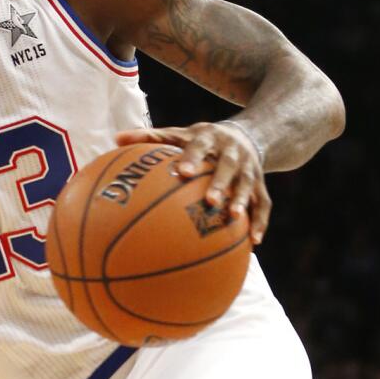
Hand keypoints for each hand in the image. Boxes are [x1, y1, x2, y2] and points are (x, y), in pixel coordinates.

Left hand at [116, 120, 271, 243]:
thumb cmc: (201, 141)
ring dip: (242, 201)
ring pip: (248, 185)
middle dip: (221, 182)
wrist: (246, 136)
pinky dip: (261, 222)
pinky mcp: (260, 185)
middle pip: (229, 166)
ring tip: (233, 219)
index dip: (193, 158)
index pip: (200, 146)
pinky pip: (263, 204)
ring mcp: (249, 169)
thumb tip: (116, 139)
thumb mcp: (180, 134)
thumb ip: (150, 138)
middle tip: (210, 200)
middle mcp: (232, 152)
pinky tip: (253, 243)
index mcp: (209, 138)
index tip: (183, 172)